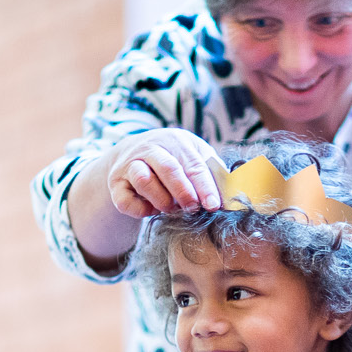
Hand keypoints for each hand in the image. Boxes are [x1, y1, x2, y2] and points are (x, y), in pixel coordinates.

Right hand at [104, 128, 223, 217]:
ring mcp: (130, 164)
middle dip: (183, 192)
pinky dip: (140, 210)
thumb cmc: (174, 160)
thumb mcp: (194, 157)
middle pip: (168, 168)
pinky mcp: (115, 182)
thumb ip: (214, 172)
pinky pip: (125, 200)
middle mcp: (151, 148)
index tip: (214, 205)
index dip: (205, 186)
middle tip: (193, 208)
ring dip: (162, 200)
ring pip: (144, 181)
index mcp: (176, 141)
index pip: (193, 164)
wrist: (131, 155)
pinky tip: (151, 210)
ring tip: (171, 208)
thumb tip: (236, 190)